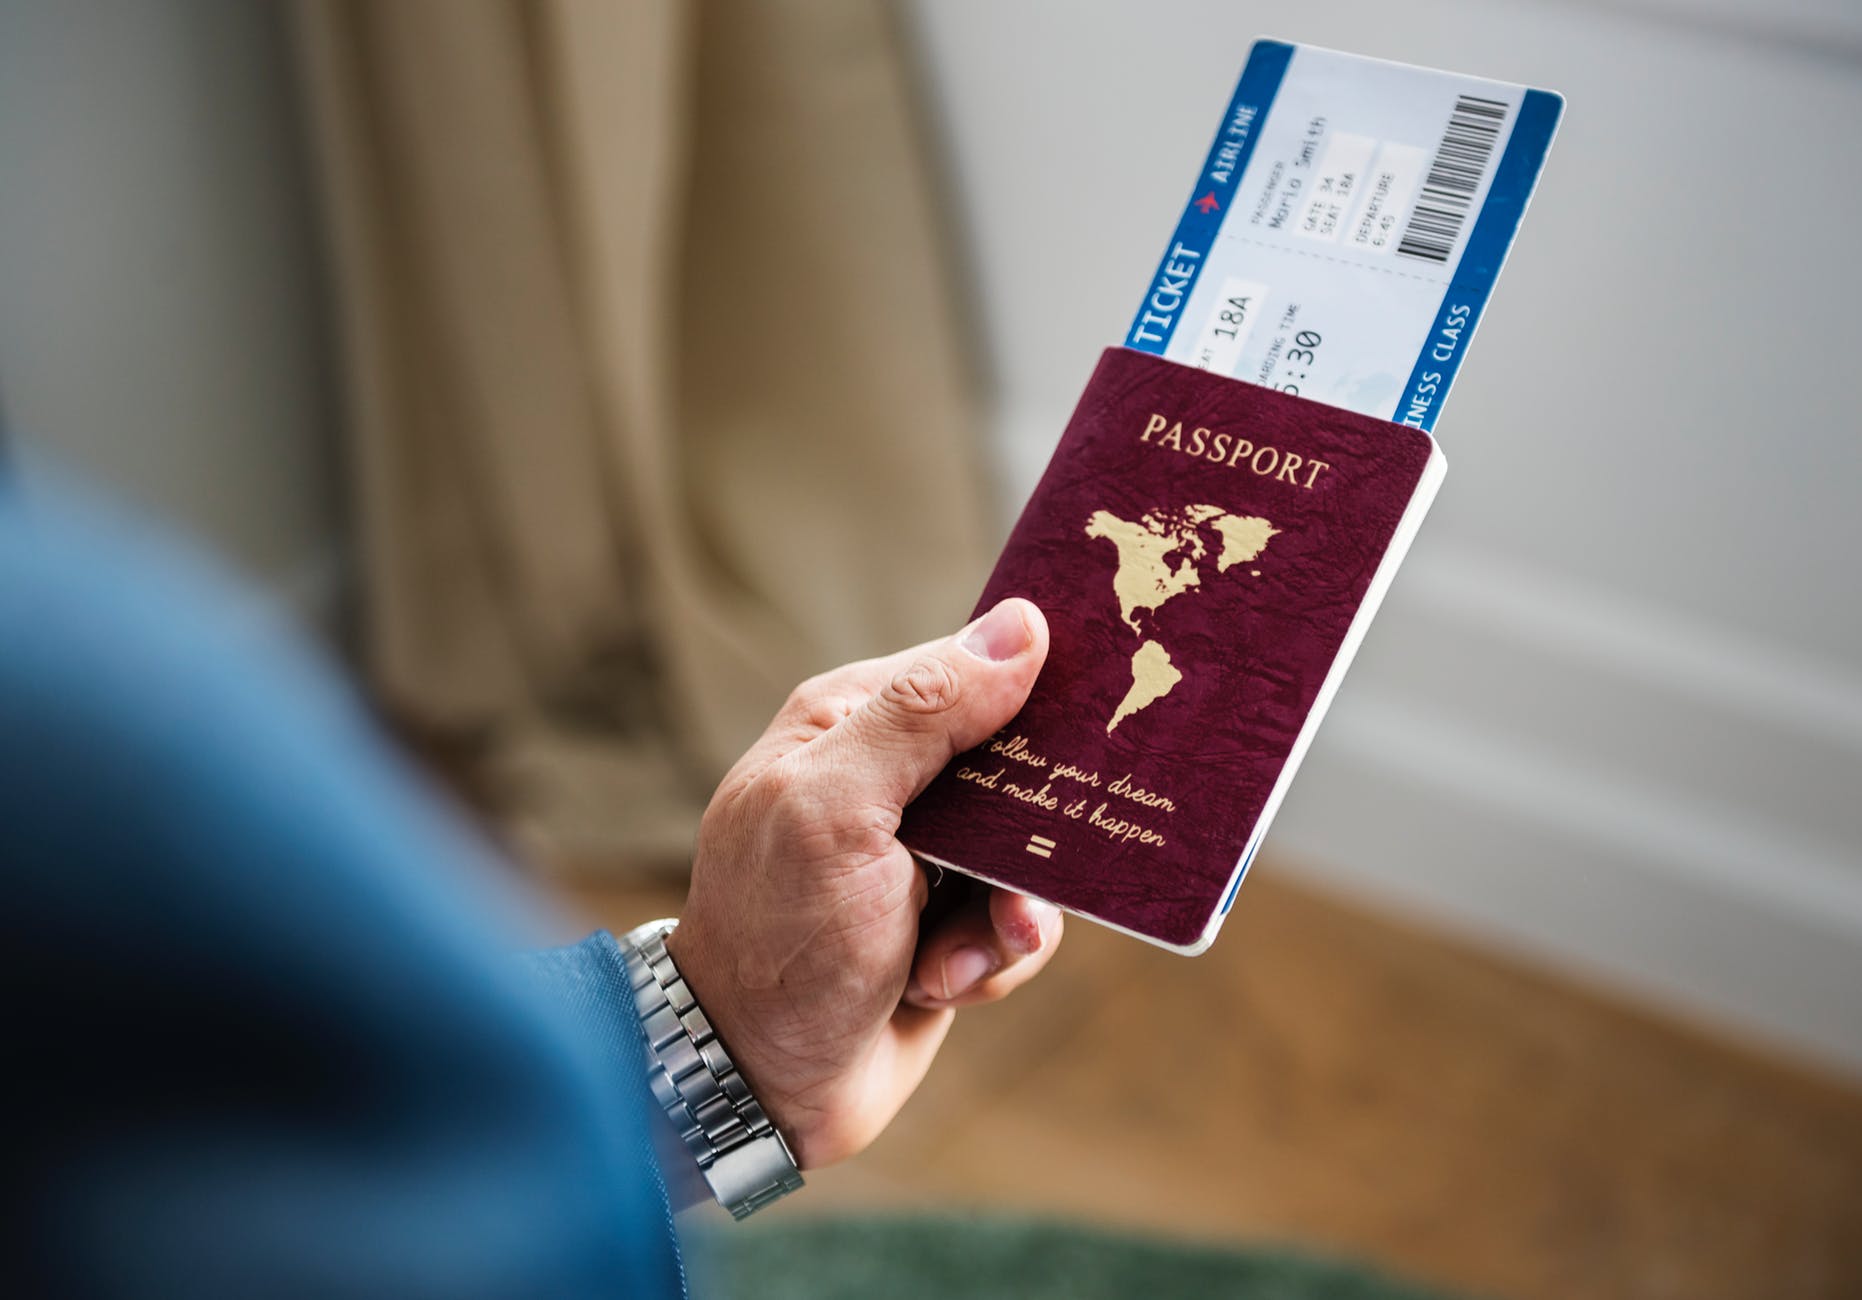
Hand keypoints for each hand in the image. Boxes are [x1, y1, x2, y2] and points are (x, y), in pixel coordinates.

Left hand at [667, 598, 1061, 1168]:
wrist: (757, 1083)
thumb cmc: (779, 936)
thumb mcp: (839, 809)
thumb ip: (924, 716)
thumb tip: (1021, 626)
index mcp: (850, 722)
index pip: (968, 667)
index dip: (1034, 688)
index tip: (1099, 708)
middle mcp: (889, 780)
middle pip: (1018, 764)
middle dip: (1032, 832)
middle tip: (1019, 875)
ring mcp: (921, 856)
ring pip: (1033, 855)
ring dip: (1005, 918)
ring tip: (949, 957)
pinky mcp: (948, 924)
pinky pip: (1019, 926)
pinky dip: (987, 962)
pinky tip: (936, 983)